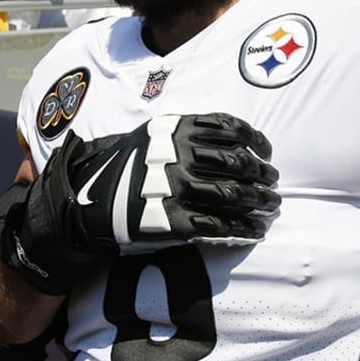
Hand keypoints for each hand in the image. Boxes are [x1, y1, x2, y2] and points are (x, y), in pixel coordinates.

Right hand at [1, 113, 280, 293]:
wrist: (85, 202)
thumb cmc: (125, 166)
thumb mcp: (152, 136)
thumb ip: (187, 132)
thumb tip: (234, 139)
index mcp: (174, 130)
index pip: (228, 129)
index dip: (254, 142)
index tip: (266, 152)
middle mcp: (176, 156)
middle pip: (236, 163)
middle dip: (262, 175)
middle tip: (274, 184)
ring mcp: (173, 189)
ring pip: (232, 195)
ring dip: (259, 203)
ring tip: (271, 208)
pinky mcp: (170, 222)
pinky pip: (217, 226)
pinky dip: (241, 230)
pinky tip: (254, 232)